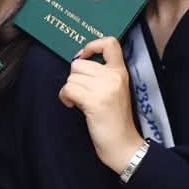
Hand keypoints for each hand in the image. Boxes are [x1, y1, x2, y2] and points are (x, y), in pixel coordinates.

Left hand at [59, 37, 144, 171]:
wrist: (123, 144)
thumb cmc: (115, 119)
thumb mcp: (115, 90)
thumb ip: (103, 75)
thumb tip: (78, 62)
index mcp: (121, 72)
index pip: (110, 43)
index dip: (92, 45)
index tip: (84, 56)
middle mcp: (114, 77)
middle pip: (79, 64)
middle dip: (74, 78)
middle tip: (82, 93)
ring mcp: (105, 89)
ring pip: (71, 77)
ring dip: (70, 90)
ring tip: (79, 102)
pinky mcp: (95, 101)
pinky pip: (68, 89)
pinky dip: (65, 97)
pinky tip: (72, 106)